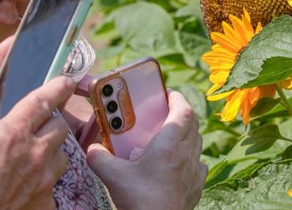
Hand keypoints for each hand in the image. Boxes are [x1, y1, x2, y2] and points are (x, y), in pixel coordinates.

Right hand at [0, 77, 73, 209]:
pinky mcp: (47, 200)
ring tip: (34, 156)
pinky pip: (52, 183)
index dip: (57, 87)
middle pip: (60, 126)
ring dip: (50, 151)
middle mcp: (36, 152)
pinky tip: (28, 184)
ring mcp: (45, 178)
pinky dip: (43, 180)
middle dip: (53, 121)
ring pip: (61, 154)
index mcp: (13, 133)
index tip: (67, 81)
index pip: (42, 100)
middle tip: (42, 124)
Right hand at [86, 90, 206, 209]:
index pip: (183, 110)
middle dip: (180, 113)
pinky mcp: (196, 187)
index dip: (177, 98)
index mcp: (169, 145)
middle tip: (165, 112)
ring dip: (187, 135)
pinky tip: (179, 163)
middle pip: (192, 124)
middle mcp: (186, 154)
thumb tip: (92, 149)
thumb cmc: (140, 201)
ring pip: (197, 143)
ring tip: (170, 136)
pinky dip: (191, 158)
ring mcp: (194, 171)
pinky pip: (199, 165)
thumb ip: (99, 158)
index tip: (167, 94)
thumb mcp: (113, 176)